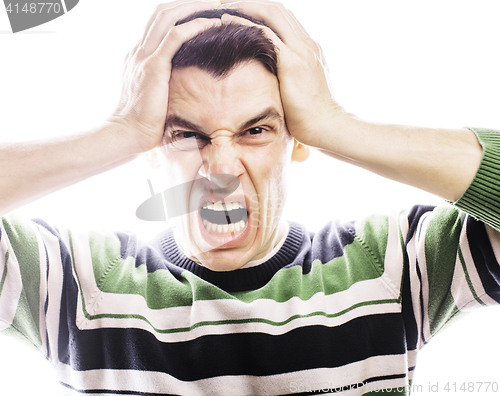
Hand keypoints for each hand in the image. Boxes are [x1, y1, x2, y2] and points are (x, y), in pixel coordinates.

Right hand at [110, 0, 221, 153]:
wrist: (128, 134)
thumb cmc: (144, 122)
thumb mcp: (153, 95)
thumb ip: (163, 83)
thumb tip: (180, 86)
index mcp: (139, 56)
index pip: (158, 23)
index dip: (179, 12)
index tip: (201, 11)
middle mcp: (140, 51)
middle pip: (162, 12)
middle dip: (188, 3)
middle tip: (212, 1)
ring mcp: (144, 56)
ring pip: (168, 17)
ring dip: (194, 7)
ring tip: (215, 5)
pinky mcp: (153, 67)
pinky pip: (174, 37)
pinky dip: (194, 26)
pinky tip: (211, 23)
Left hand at [219, 0, 344, 148]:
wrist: (326, 126)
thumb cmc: (312, 115)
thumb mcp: (301, 90)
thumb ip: (290, 78)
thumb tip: (273, 81)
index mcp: (309, 49)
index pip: (284, 19)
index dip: (262, 10)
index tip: (242, 12)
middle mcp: (306, 44)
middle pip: (277, 9)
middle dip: (251, 3)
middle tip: (228, 3)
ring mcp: (301, 51)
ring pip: (271, 13)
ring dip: (246, 6)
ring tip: (225, 6)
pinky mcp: (292, 62)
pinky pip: (265, 34)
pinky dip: (244, 23)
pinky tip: (228, 20)